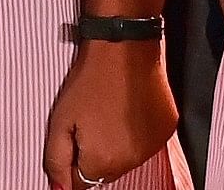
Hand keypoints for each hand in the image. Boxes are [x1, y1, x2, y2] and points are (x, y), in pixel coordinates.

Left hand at [43, 39, 179, 188]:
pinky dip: (137, 133)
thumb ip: (56, 163)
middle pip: (104, 173)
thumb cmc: (90, 81)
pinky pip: (146, 143)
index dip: (73, 160)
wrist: (124, 47)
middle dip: (95, 154)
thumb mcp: (59, 123)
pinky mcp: (167, 128)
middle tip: (90, 121)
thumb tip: (59, 189)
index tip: (74, 137)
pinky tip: (129, 110)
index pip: (81, 183)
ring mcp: (153, 144)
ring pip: (126, 159)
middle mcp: (133, 159)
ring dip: (117, 145)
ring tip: (110, 113)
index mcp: (103, 161)